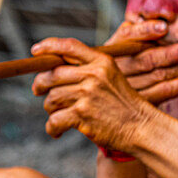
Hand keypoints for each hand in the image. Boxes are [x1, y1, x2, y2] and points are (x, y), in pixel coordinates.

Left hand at [30, 38, 153, 147]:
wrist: (142, 127)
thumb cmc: (124, 105)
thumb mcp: (112, 77)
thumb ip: (89, 70)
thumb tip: (53, 70)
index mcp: (102, 61)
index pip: (70, 46)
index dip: (49, 46)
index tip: (35, 51)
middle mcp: (94, 74)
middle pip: (52, 74)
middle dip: (40, 84)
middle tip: (38, 90)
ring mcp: (87, 94)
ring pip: (51, 98)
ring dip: (50, 109)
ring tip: (58, 115)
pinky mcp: (82, 114)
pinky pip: (54, 119)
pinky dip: (52, 127)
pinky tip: (57, 131)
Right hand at [107, 20, 177, 103]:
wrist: (114, 88)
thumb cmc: (130, 56)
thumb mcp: (129, 41)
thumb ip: (142, 29)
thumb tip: (167, 17)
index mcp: (113, 46)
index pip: (128, 36)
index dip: (146, 31)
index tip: (164, 28)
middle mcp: (116, 65)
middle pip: (144, 59)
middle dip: (168, 54)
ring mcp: (124, 86)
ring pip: (154, 77)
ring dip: (177, 71)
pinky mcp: (134, 102)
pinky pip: (156, 96)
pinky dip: (174, 88)